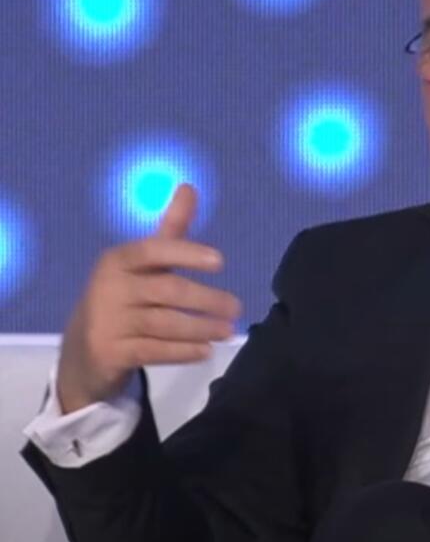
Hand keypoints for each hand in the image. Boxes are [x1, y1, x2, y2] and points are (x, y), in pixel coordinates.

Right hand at [57, 184, 241, 413]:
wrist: (82, 354)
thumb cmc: (123, 300)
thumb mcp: (143, 264)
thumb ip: (170, 231)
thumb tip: (189, 187)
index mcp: (117, 260)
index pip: (153, 250)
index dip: (186, 253)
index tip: (220, 261)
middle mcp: (108, 288)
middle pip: (166, 291)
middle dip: (206, 300)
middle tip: (236, 308)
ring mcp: (106, 322)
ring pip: (164, 324)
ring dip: (201, 328)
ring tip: (228, 331)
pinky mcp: (109, 353)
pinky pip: (154, 351)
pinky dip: (183, 352)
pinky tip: (205, 351)